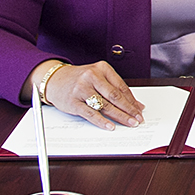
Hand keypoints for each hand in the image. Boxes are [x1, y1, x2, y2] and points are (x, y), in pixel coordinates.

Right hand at [28, 60, 143, 130]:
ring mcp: (82, 88)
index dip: (132, 100)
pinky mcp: (73, 101)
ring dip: (119, 116)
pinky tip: (110, 126)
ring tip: (129, 123)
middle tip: (138, 119)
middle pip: (115, 96)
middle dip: (129, 109)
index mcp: (101, 68)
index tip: (140, 110)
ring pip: (105, 105)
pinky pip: (91, 113)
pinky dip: (102, 121)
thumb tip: (135, 104)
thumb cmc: (79, 79)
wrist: (54, 79)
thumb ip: (114, 88)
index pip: (121, 86)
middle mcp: (91, 76)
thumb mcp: (97, 77)